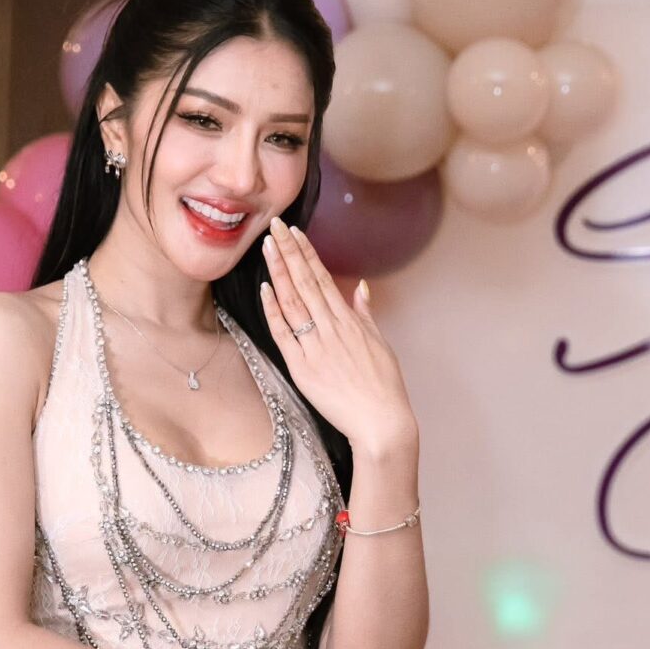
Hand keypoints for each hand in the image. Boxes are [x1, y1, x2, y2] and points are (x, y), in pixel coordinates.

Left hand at [260, 217, 417, 455]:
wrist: (381, 422)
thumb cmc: (383, 387)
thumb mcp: (380, 344)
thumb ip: (365, 314)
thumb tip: (361, 288)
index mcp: (349, 321)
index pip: (323, 278)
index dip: (306, 253)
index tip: (294, 232)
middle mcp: (332, 328)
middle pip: (304, 282)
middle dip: (288, 251)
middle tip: (273, 226)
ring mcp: (316, 347)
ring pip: (293, 302)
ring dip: (278, 272)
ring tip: (266, 247)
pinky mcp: (304, 369)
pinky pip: (284, 334)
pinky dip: (274, 311)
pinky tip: (265, 289)